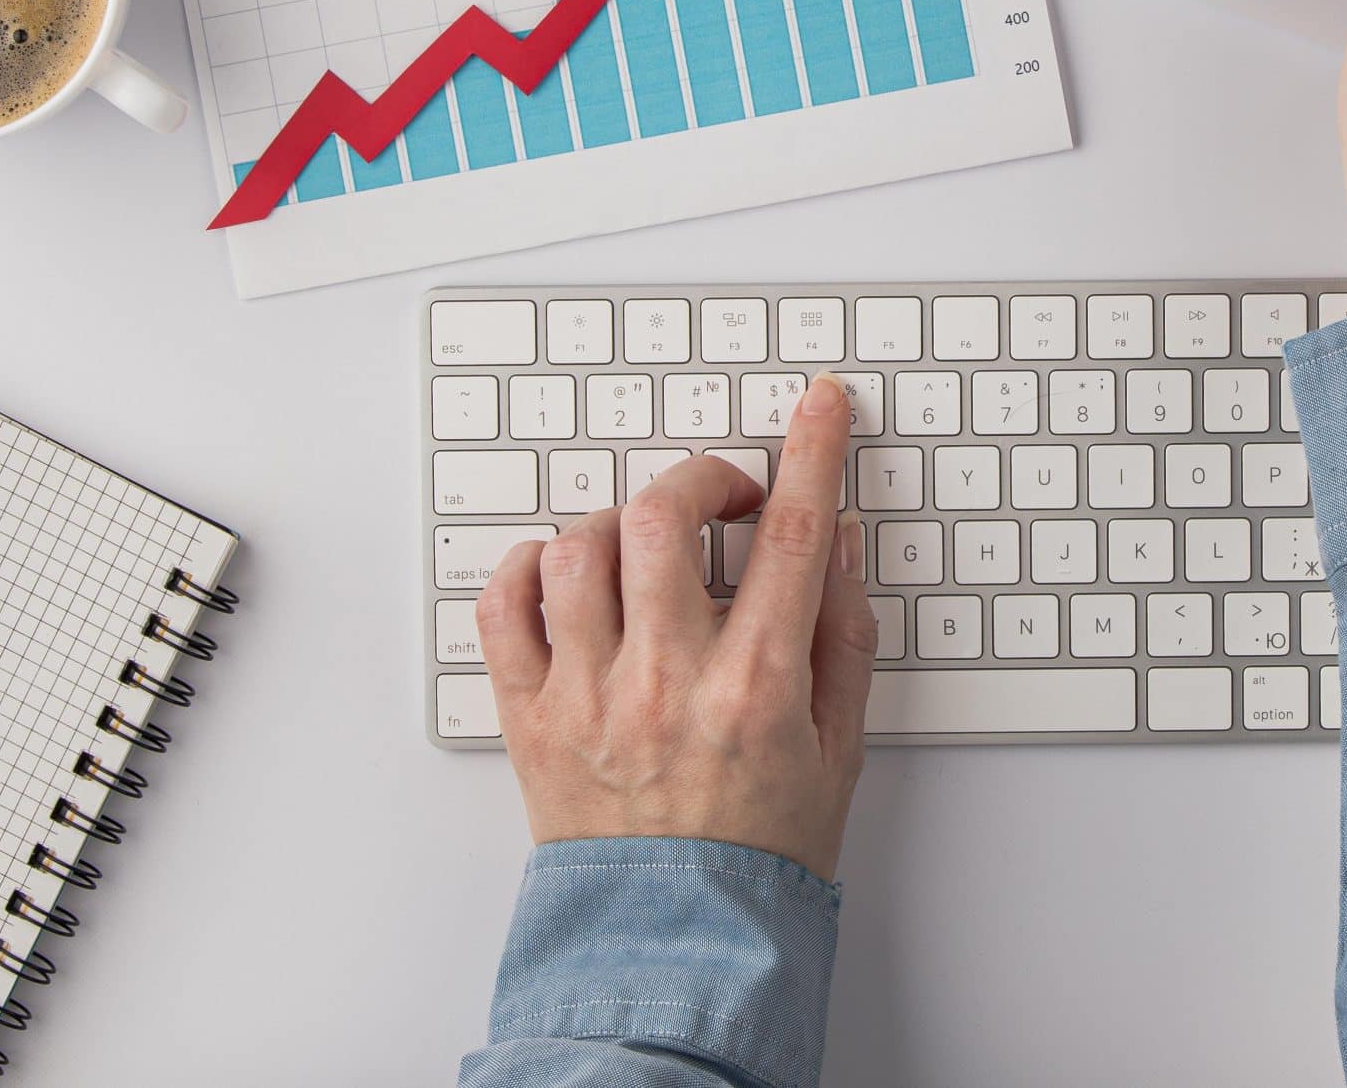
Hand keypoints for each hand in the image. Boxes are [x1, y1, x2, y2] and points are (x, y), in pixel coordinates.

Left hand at [477, 373, 875, 878]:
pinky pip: (505, 606)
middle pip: (664, 515)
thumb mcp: (839, 743)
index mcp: (753, 688)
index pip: (787, 536)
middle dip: (702, 476)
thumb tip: (833, 538)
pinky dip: (531, 568)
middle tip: (725, 494)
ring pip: (581, 547)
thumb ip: (841, 634)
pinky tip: (570, 577)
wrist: (679, 938)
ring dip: (621, 524)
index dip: (810, 452)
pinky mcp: (531, 717)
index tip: (819, 407)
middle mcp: (666, 682)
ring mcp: (589, 696)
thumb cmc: (760, 849)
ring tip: (647, 549)